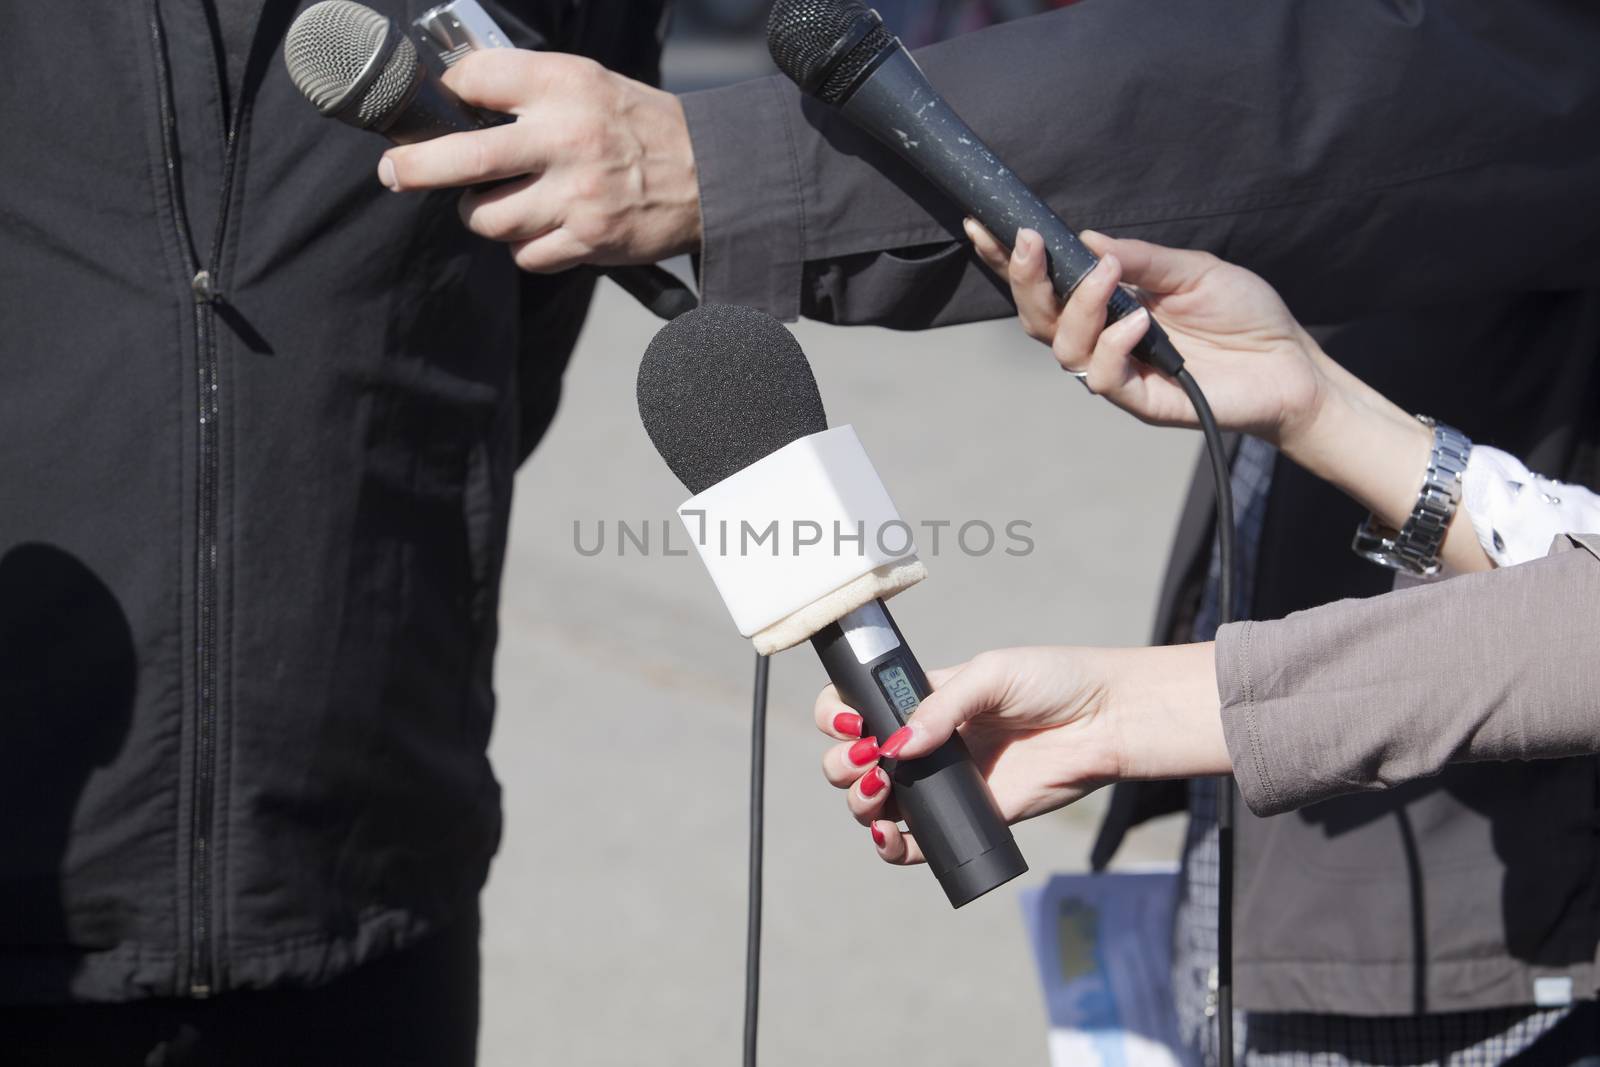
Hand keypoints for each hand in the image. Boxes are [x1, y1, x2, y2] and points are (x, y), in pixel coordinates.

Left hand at [377, 50, 701, 272]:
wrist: (709, 173)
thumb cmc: (637, 125)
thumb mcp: (588, 82)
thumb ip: (527, 86)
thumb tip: (455, 93)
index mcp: (565, 85)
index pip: (475, 80)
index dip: (447, 94)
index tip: (437, 108)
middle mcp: (568, 138)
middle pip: (464, 157)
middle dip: (415, 168)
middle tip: (393, 172)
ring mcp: (578, 195)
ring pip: (489, 217)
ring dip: (482, 214)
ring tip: (500, 203)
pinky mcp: (589, 240)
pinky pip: (525, 255)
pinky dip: (525, 247)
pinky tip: (543, 228)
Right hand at [814, 644, 1226, 864]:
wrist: (1104, 722)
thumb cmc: (1052, 682)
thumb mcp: (991, 674)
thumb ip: (941, 707)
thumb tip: (895, 747)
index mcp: (919, 701)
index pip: (854, 708)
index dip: (836, 717)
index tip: (850, 723)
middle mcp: (922, 744)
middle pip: (851, 762)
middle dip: (841, 765)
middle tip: (870, 760)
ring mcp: (940, 784)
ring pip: (874, 805)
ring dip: (859, 803)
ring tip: (880, 793)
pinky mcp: (967, 819)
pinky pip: (915, 844)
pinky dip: (892, 846)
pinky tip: (891, 834)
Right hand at [967, 221, 1328, 447]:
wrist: (1293, 366)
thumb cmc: (1246, 317)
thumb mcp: (1194, 269)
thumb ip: (1142, 258)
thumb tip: (1087, 241)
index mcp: (1108, 304)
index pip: (1046, 284)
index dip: (1008, 259)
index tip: (981, 223)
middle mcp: (1104, 338)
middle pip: (1037, 317)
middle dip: (1024, 278)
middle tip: (1030, 241)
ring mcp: (1121, 371)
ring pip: (1062, 348)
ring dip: (1078, 306)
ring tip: (1111, 277)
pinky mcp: (1143, 401)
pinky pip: (1105, 378)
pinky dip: (1114, 345)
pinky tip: (1139, 322)